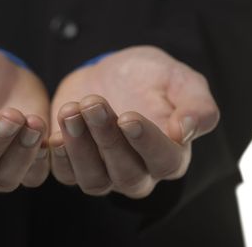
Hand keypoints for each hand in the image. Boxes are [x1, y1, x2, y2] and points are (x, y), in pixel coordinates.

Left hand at [49, 46, 218, 197]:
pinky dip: (59, 157)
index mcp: (170, 153)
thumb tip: (186, 131)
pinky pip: (66, 175)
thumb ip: (196, 105)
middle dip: (107, 139)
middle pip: (127, 174)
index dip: (147, 143)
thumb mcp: (180, 79)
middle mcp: (139, 171)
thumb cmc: (149, 77)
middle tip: (93, 103)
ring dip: (79, 147)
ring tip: (71, 111)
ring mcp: (105, 172)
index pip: (165, 162)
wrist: (110, 72)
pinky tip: (54, 134)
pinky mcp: (76, 166)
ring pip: (94, 180)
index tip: (129, 117)